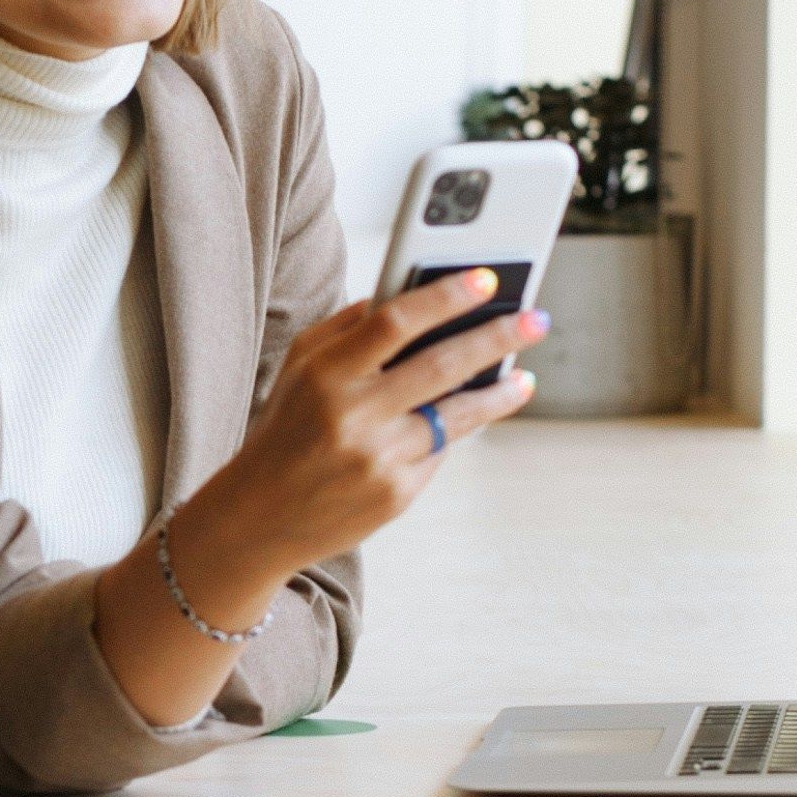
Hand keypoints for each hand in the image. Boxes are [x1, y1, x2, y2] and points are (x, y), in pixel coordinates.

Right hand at [202, 268, 546, 582]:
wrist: (261, 516)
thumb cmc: (287, 428)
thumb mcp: (299, 367)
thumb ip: (346, 327)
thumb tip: (405, 296)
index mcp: (326, 373)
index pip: (395, 321)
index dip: (445, 297)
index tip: (485, 280)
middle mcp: (354, 414)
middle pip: (441, 364)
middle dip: (496, 337)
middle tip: (535, 319)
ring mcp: (379, 458)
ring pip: (456, 415)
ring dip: (499, 393)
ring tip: (523, 376)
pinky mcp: (397, 495)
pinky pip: (441, 451)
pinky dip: (457, 429)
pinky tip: (472, 414)